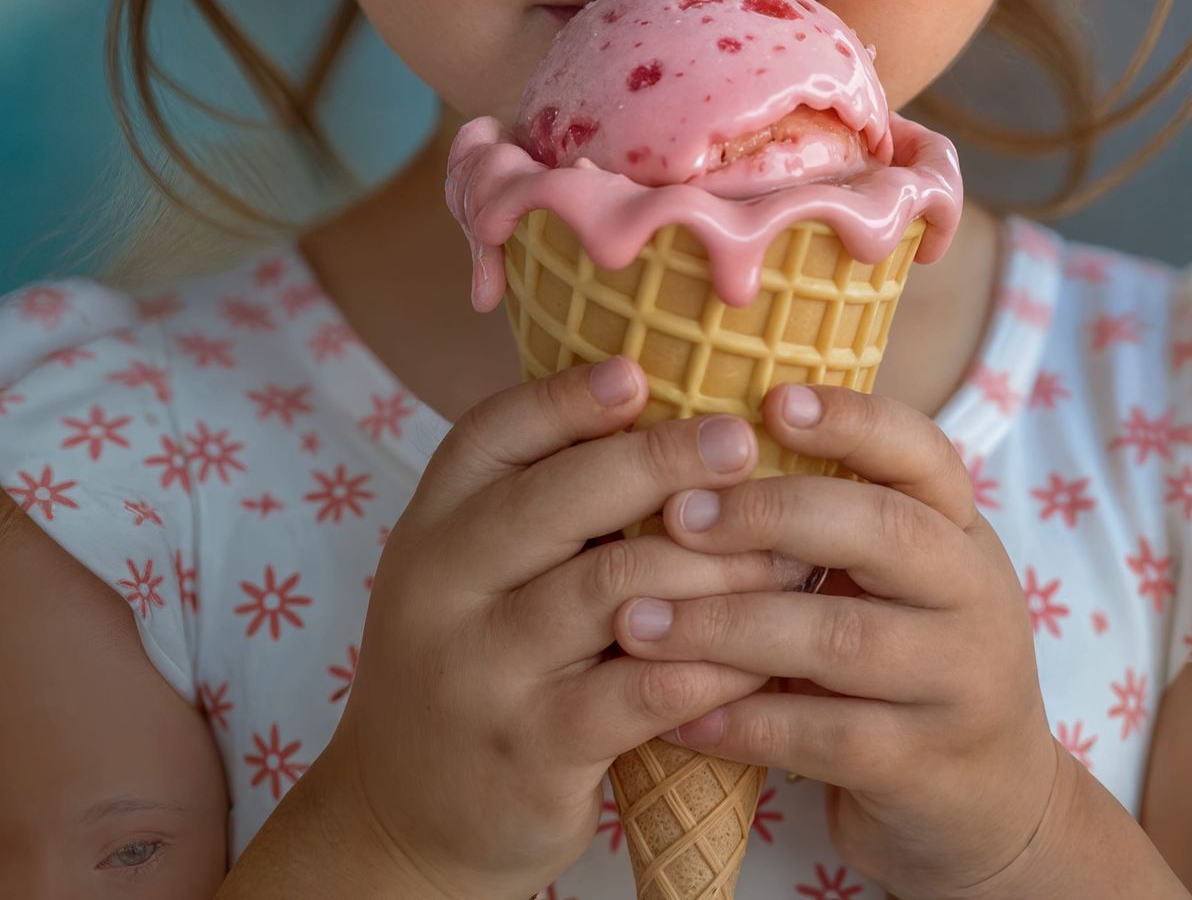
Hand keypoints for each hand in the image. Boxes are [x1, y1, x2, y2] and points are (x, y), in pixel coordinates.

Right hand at [319, 356, 809, 899]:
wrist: (406, 818)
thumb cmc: (476, 660)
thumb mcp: (472, 569)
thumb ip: (541, 496)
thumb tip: (657, 398)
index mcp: (433, 523)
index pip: (492, 433)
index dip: (567, 398)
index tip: (640, 374)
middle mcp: (444, 586)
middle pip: (562, 500)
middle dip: (661, 461)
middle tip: (741, 442)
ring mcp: (484, 672)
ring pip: (614, 590)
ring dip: (714, 565)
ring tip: (785, 550)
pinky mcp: (533, 750)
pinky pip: (641, 690)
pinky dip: (711, 662)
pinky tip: (763, 649)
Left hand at [613, 382, 1063, 899]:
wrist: (989, 805)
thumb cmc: (906, 656)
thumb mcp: (895, 575)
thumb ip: (830, 515)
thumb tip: (697, 444)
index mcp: (959, 528)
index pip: (920, 451)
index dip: (851, 420)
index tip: (771, 401)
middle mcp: (974, 594)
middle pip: (884, 531)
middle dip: (771, 514)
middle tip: (676, 513)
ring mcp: (960, 685)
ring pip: (842, 640)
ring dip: (729, 627)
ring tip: (639, 624)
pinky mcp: (927, 768)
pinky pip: (827, 738)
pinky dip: (745, 724)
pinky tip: (677, 716)